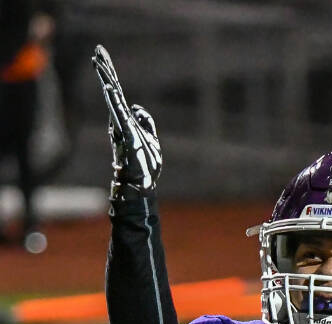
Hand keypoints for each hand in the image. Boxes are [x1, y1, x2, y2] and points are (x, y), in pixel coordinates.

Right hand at [91, 45, 161, 197]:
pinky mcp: (124, 133)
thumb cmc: (144, 166)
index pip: (117, 94)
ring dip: (107, 78)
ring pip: (113, 97)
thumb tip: (137, 107)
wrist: (140, 184)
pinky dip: (113, 99)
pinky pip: (117, 112)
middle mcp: (120, 120)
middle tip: (98, 50)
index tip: (102, 58)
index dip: (111, 76)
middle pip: (113, 90)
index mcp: (125, 121)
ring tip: (98, 59)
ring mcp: (121, 126)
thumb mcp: (151, 139)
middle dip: (106, 69)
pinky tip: (108, 85)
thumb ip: (145, 122)